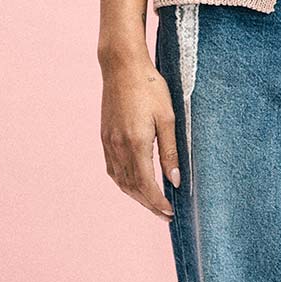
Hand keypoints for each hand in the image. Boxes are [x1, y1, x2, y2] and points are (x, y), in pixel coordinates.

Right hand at [99, 44, 181, 217]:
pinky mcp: (105, 137)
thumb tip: (175, 180)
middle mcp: (118, 146)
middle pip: (132, 187)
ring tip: (152, 203)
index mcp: (136, 143)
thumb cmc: (149, 87)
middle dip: (148, 204)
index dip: (157, 203)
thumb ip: (170, 151)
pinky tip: (134, 185)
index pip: (146, 185)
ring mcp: (109, 142)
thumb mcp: (168, 117)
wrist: (122, 67)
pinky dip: (124, 183)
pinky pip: (112, 169)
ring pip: (120, 181)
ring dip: (136, 196)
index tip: (170, 213)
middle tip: (165, 214)